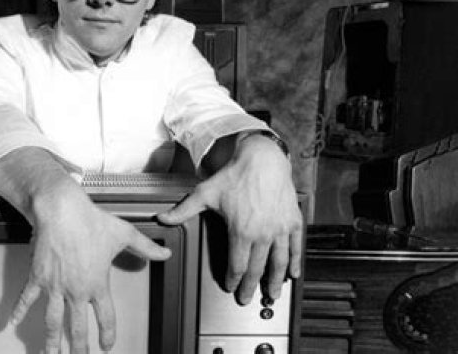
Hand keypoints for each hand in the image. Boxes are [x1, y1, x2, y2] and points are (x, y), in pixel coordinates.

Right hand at [9, 186, 170, 352]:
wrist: (62, 211)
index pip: (106, 318)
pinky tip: (12, 323)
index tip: (106, 346)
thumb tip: (166, 252)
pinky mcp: (38, 276)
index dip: (108, 335)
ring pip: (52, 322)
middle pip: (77, 328)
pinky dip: (19, 311)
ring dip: (51, 342)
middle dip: (78, 348)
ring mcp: (55, 286)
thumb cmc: (92, 221)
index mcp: (97, 284)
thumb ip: (146, 247)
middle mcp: (76, 290)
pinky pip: (27, 298)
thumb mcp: (124, 234)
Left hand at [158, 133, 301, 303]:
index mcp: (241, 232)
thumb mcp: (205, 193)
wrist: (262, 159)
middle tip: (248, 298)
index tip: (231, 287)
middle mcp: (262, 234)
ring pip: (278, 263)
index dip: (233, 280)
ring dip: (275, 281)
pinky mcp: (293, 222)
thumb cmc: (235, 176)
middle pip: (257, 269)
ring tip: (273, 294)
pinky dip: (295, 262)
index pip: (237, 266)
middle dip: (251, 287)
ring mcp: (279, 229)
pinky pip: (295, 247)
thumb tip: (163, 218)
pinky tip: (294, 273)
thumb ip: (183, 210)